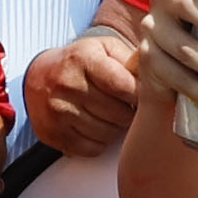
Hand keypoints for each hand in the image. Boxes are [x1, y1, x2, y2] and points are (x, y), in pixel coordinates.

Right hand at [20, 25, 142, 154]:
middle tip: (128, 107)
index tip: (143, 97)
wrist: (39, 76)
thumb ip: (131, 58)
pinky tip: (97, 127)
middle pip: (118, 114)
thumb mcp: (105, 48)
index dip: (139, 95)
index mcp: (84, 59)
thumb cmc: (82, 62)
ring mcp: (58, 111)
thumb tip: (159, 73)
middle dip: (129, 113)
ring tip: (112, 116)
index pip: (123, 86)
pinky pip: (91, 148)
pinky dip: (99, 142)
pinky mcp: (53, 133)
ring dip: (116, 128)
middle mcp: (68, 85)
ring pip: (107, 134)